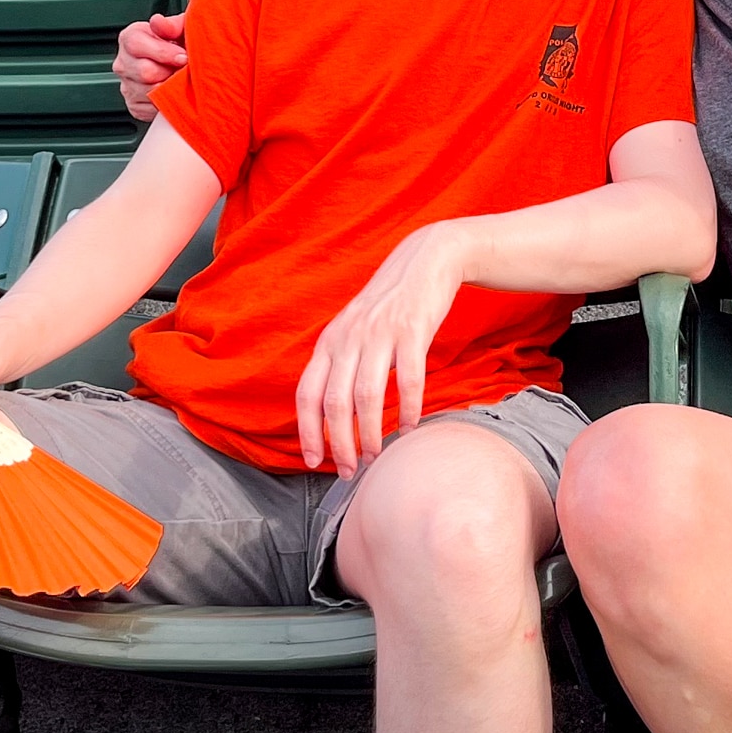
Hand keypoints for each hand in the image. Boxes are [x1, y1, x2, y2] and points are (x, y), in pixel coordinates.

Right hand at [114, 11, 186, 122]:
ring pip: (149, 92)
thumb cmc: (179, 46)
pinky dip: (166, 103)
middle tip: (183, 69)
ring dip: (170, 88)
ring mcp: (126, 85)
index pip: (136, 45)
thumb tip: (158, 22)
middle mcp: (123, 63)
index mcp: (130, 38)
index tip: (182, 56)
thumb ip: (171, 24)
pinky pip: (150, 109)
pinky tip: (172, 92)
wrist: (182, 66)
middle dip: (169, 71)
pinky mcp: (134, 105)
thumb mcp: (180, 28)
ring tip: (179, 80)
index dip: (163, 52)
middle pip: (144, 71)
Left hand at [295, 222, 469, 476]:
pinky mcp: (411, 330)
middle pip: (335, 403)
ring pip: (367, 396)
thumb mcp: (353, 331)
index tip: (314, 461)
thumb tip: (330, 414)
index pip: (307, 394)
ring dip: (371, 434)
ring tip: (376, 456)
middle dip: (340, 444)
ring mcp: (379, 334)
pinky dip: (408, 409)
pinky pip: (408, 379)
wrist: (424, 262)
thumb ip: (340, 364)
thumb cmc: (388, 306)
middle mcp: (348, 338)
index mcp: (329, 342)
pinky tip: (410, 427)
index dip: (307, 431)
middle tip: (350, 470)